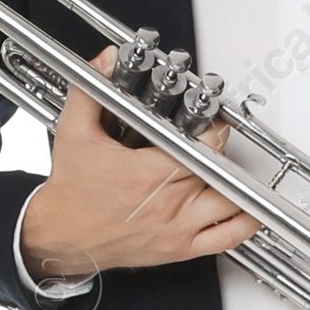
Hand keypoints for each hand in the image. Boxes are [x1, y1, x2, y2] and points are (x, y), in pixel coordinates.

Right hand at [19, 46, 261, 279]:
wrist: (62, 236)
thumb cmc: (71, 191)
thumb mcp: (74, 132)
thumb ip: (91, 90)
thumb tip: (106, 60)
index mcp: (147, 174)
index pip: (203, 148)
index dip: (215, 131)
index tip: (212, 122)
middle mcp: (168, 203)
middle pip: (218, 171)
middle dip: (222, 153)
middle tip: (217, 141)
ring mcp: (177, 229)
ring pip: (231, 204)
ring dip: (238, 185)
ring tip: (232, 170)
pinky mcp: (179, 249)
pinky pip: (227, 239)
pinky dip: (244, 224)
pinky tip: (247, 209)